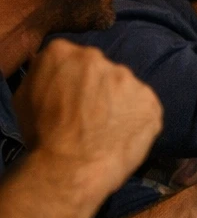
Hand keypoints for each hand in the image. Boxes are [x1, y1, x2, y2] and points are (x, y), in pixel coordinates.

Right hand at [15, 42, 162, 198]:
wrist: (71, 165)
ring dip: (120, 103)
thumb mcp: (26, 95)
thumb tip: (55, 72)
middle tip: (91, 115)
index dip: (73, 81)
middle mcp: (98, 58)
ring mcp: (128, 79)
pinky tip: (123, 136)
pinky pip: (145, 108)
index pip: (72, 59)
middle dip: (99, 89)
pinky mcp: (151, 101)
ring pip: (126, 88)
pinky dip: (138, 120)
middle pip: (101, 71)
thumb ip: (45, 75)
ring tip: (108, 129)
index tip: (72, 98)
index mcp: (62, 52)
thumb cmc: (43, 134)